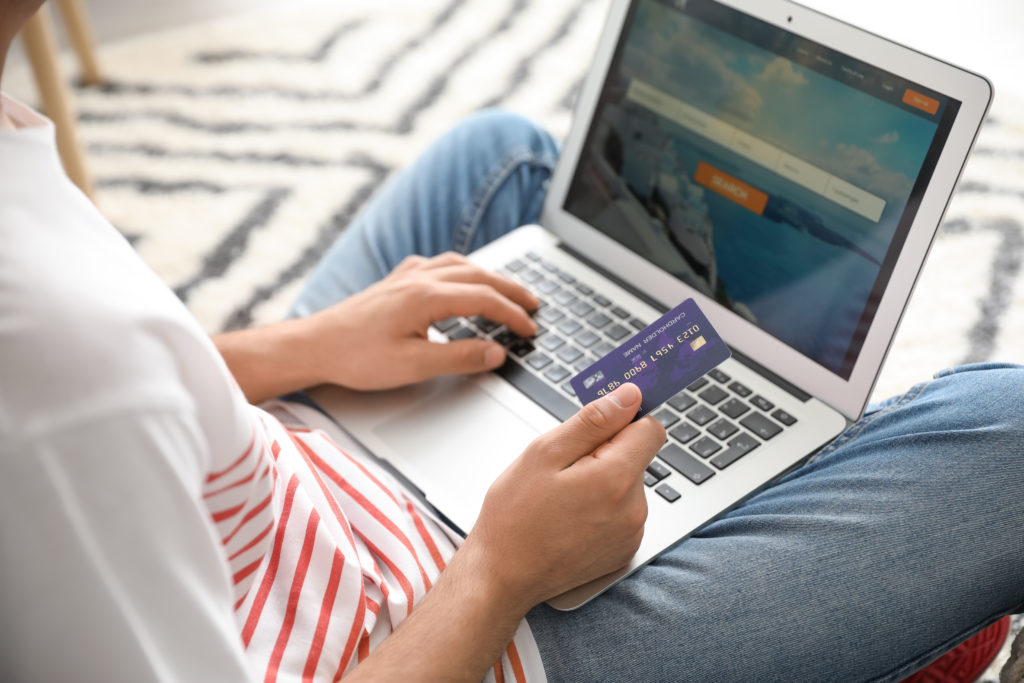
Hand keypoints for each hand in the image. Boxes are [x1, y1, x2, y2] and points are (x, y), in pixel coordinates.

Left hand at [303, 252, 538, 390]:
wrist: (314, 346)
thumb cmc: (356, 357)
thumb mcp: (414, 366)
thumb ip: (460, 357)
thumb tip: (496, 352)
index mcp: (427, 297)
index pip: (485, 300)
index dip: (513, 315)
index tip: (531, 329)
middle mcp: (419, 279)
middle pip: (478, 276)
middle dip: (511, 289)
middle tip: (534, 303)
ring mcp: (405, 277)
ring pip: (458, 265)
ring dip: (487, 275)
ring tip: (506, 289)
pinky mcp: (393, 283)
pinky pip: (435, 265)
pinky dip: (458, 269)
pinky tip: (456, 277)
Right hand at [462, 383, 665, 611]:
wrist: (502, 575)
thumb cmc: (515, 515)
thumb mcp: (544, 453)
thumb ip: (593, 420)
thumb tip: (629, 396)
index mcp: (616, 479)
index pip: (650, 428)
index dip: (623, 420)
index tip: (598, 425)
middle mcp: (634, 509)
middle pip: (636, 457)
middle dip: (605, 454)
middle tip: (564, 470)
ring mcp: (631, 534)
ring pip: (627, 485)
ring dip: (603, 482)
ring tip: (563, 498)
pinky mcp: (624, 551)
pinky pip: (623, 513)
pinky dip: (602, 509)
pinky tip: (571, 518)